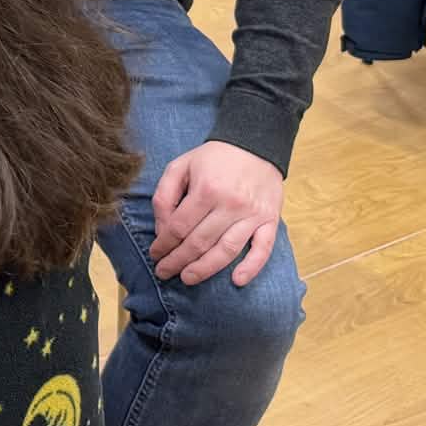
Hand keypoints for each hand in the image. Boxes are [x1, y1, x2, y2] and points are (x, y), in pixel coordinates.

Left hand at [149, 141, 285, 285]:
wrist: (254, 144)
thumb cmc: (212, 158)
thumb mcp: (180, 166)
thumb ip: (164, 196)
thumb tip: (162, 229)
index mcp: (206, 189)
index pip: (179, 227)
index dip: (164, 244)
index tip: (155, 254)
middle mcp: (230, 204)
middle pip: (199, 242)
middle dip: (178, 261)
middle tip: (164, 272)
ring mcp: (253, 214)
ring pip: (227, 250)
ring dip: (205, 269)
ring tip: (188, 278)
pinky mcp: (270, 220)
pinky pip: (263, 249)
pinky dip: (252, 267)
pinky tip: (237, 281)